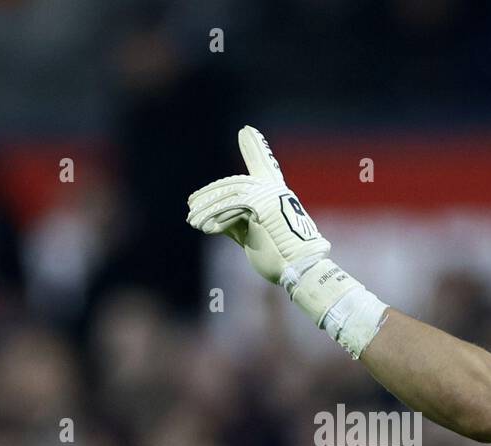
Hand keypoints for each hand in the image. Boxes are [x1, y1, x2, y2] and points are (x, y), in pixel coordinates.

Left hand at [185, 126, 388, 357]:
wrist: (299, 270)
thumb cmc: (279, 259)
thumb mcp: (253, 236)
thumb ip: (236, 223)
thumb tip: (211, 218)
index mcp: (276, 195)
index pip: (264, 164)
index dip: (255, 147)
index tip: (246, 131)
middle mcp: (274, 191)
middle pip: (234, 184)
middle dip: (210, 194)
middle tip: (191, 203)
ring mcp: (269, 196)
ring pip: (228, 196)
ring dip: (206, 209)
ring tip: (192, 220)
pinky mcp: (262, 206)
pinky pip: (231, 209)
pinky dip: (216, 219)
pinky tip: (205, 230)